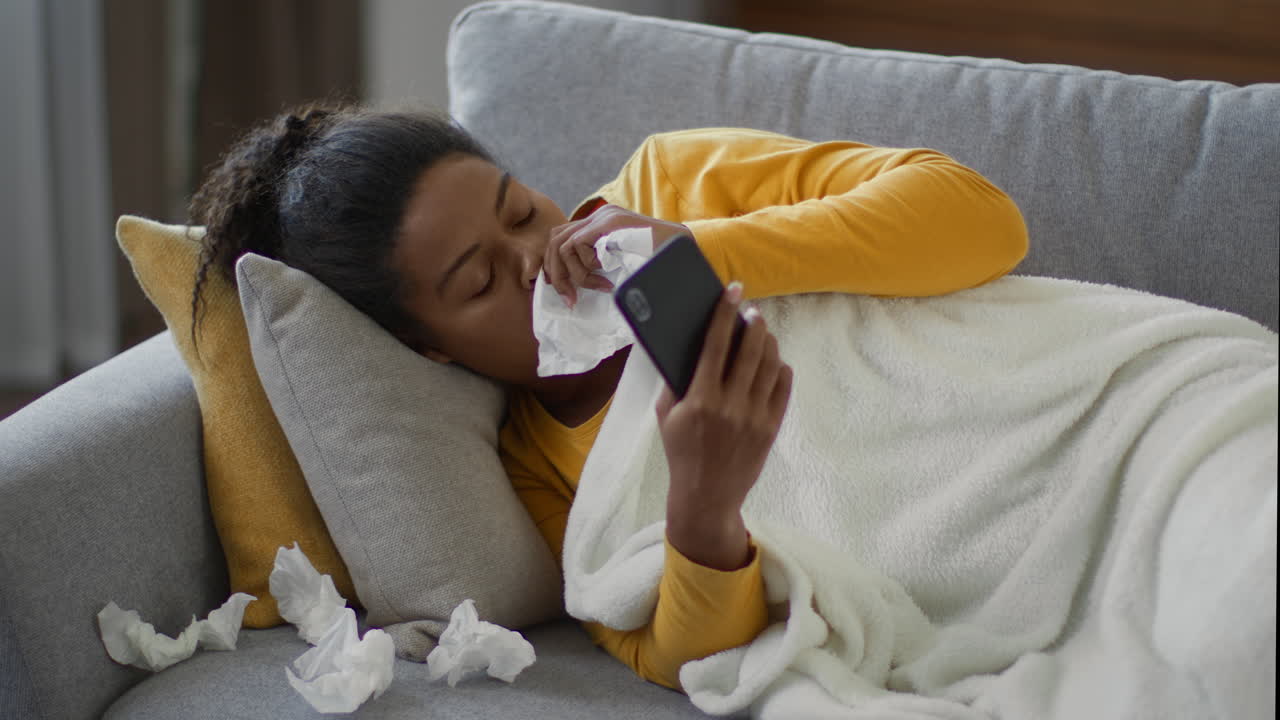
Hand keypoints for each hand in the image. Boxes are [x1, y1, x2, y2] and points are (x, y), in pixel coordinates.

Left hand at [543, 204, 689, 307]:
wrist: (685, 250)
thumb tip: (574, 286)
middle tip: (569, 297)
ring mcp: (603, 218)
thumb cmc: (659, 264)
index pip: (563, 235)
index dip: (555, 264)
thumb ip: (602, 263)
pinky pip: (577, 247)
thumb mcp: (623, 262)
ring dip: (574, 275)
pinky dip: (586, 271)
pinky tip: (606, 282)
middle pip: (555, 238)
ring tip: (596, 288)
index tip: (561, 288)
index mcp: (602, 223)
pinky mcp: (608, 224)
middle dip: (556, 272)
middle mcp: (600, 216)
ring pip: (562, 245)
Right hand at [655, 282, 792, 569]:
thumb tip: (688, 339)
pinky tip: (772, 360)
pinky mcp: (771, 428)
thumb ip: (674, 378)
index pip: (715, 344)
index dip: (724, 312)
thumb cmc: (681, 450)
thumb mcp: (666, 414)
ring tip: (760, 332)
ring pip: (770, 364)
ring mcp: (754, 417)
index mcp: (700, 399)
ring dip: (767, 341)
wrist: (707, 495)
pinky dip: (779, 367)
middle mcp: (730, 405)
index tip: (733, 290)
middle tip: (751, 310)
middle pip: (750, 349)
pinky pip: (782, 386)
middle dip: (753, 322)